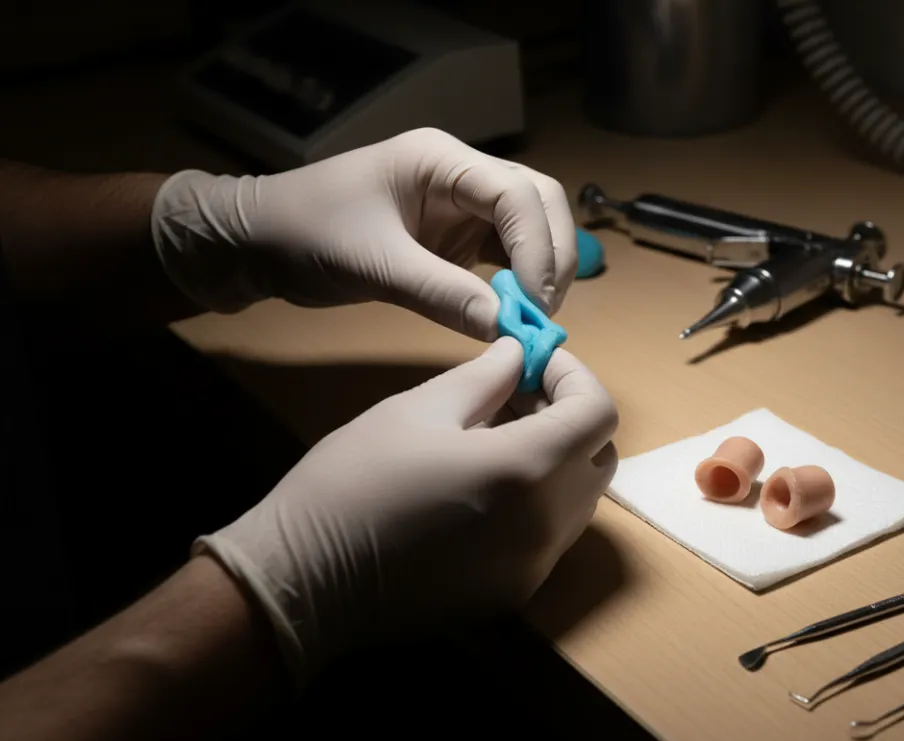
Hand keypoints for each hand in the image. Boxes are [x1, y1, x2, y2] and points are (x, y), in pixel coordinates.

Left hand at [151, 129, 577, 338]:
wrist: (259, 240)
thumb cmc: (304, 233)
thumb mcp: (371, 265)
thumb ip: (440, 293)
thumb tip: (504, 326)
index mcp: (441, 159)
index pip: (517, 194)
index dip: (537, 249)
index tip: (530, 304)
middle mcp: (460, 174)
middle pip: (539, 203)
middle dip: (552, 256)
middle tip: (541, 313)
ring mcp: (460, 204)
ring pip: (530, 228)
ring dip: (541, 271)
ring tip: (529, 318)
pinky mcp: (455, 236)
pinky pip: (504, 253)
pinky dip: (517, 281)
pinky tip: (510, 312)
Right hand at [194, 337, 617, 684]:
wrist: (305, 579)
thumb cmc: (355, 479)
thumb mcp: (420, 409)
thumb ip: (487, 378)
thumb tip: (521, 353)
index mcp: (528, 468)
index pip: (598, 413)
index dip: (574, 378)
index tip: (534, 363)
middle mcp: (548, 525)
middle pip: (599, 459)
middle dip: (570, 420)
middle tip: (516, 399)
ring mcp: (534, 568)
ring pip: (579, 503)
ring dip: (556, 463)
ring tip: (495, 443)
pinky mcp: (512, 597)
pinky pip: (548, 540)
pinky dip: (535, 507)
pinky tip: (481, 494)